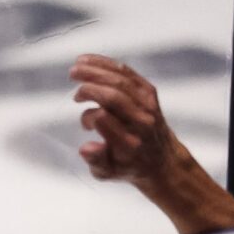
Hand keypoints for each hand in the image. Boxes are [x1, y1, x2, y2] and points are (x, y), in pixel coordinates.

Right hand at [70, 54, 233, 233]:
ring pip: (121, 81)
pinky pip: (128, 73)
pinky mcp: (149, 93)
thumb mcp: (108, 173)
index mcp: (129, 143)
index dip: (89, 117)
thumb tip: (86, 148)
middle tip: (71, 83)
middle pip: (114, 97)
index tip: (85, 125)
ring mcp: (147, 105)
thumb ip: (96, 162)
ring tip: (75, 68)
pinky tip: (88, 61)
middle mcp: (141, 122)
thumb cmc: (127, 166)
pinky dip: (107, 65)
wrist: (162, 160)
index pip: (106, 121)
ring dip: (96, 70)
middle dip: (89, 87)